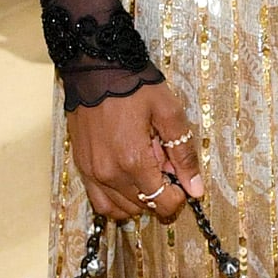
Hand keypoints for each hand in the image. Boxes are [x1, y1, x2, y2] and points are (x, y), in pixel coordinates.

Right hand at [67, 80, 202, 223]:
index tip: (180, 179)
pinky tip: (127, 181)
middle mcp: (110, 173)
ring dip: (139, 198)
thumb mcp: (169, 114)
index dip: (178, 196)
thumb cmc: (135, 87)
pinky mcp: (81, 167)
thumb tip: (195, 189)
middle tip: (162, 164)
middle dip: (159, 192)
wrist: (96, 69)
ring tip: (145, 170)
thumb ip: (183, 154)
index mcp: (133, 160)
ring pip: (122, 209)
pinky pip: (100, 202)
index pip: (163, 202)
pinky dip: (116, 201)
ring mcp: (92, 172)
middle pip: (144, 206)